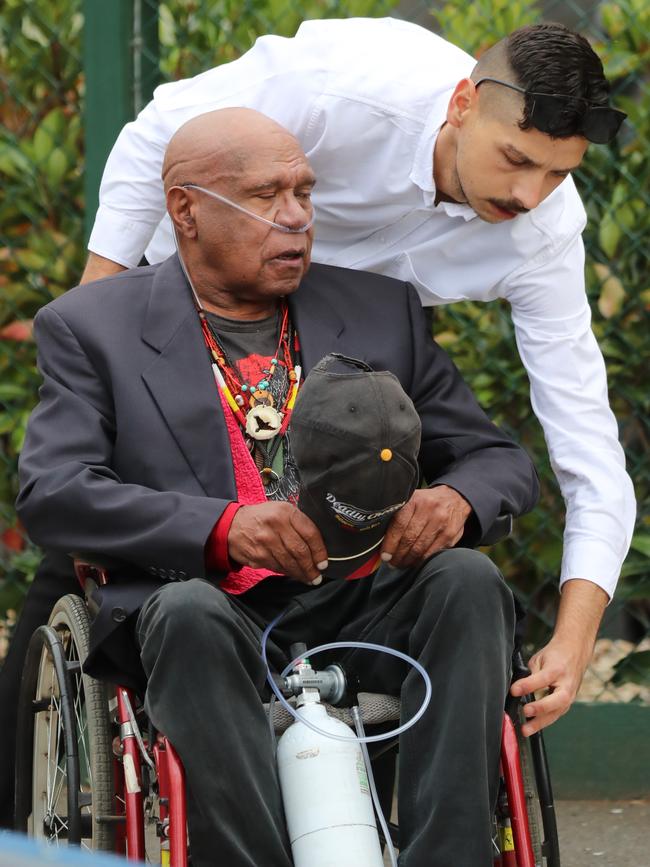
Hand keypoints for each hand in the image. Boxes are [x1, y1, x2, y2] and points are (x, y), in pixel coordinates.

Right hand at [228, 502, 327, 584]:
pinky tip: (293, 574)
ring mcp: (265, 541)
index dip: (319, 551)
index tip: (323, 562)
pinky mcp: (258, 555)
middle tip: (317, 576)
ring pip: (289, 562)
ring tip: (308, 578)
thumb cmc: (261, 518)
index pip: (310, 533)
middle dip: (311, 567)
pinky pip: (277, 568)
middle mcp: (275, 525)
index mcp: (285, 512)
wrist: (231, 524)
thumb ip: (298, 524)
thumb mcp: (281, 510)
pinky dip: (287, 573)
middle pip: (300, 551)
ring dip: (301, 573)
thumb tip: (317, 547)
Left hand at [379, 485, 471, 569]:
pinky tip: (415, 562)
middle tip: (392, 563)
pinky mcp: (450, 534)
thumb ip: (398, 516)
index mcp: (415, 500)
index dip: (390, 543)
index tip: (385, 555)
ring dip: (408, 560)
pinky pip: (432, 553)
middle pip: (409, 539)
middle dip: (398, 555)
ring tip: (401, 564)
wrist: (454, 498)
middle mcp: (429, 510)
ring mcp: (441, 523)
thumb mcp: (412, 501)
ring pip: (420, 548)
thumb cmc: (426, 503)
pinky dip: (421, 560)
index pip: (399, 525)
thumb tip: (382, 540)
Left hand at [510, 578, 607, 735]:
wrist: (577, 647)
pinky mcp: (567, 699)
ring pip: (558, 711)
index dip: (527, 685)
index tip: (513, 690)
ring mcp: (569, 692)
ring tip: (524, 729)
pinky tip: (530, 727)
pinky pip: (557, 713)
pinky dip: (544, 721)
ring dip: (541, 721)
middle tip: (524, 712)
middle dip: (540, 708)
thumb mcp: (538, 653)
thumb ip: (526, 666)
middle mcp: (565, 681)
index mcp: (556, 666)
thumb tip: (507, 675)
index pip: (541, 678)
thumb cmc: (552, 650)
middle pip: (557, 700)